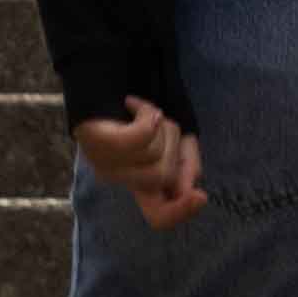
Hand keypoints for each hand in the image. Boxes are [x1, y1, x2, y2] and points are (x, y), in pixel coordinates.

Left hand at [76, 100, 205, 225]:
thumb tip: (192, 191)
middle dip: (175, 144)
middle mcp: (120, 178)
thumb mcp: (176, 142)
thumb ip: (188, 165)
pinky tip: (133, 104)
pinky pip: (139, 137)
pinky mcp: (97, 141)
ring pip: (154, 154)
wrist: (103, 80)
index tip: (200, 196)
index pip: (158, 216)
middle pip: (164, 176)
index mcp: (139, 183)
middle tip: (160, 122)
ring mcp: (105, 162)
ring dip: (162, 125)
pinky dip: (146, 114)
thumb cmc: (142, 115)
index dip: (180, 212)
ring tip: (146, 111)